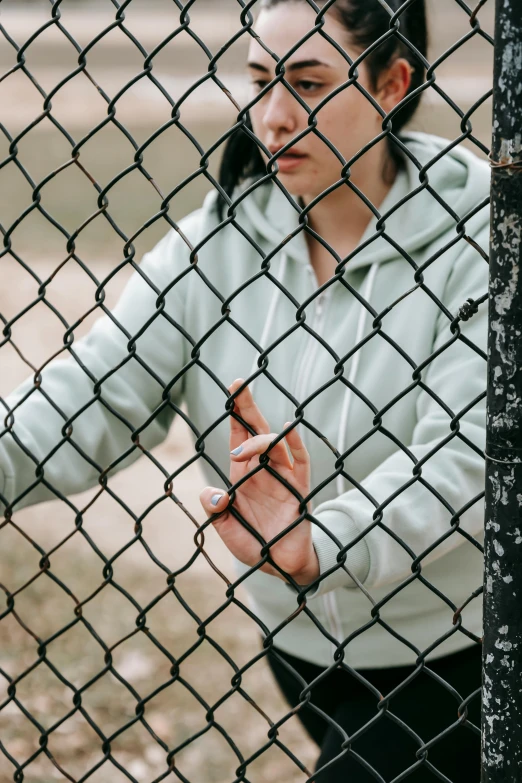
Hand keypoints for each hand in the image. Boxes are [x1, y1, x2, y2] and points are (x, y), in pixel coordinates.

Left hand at [199, 378, 319, 586]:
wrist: (280, 565)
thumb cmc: (253, 542)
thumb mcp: (225, 527)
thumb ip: (214, 509)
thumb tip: (213, 494)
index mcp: (243, 474)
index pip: (238, 437)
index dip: (234, 416)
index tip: (230, 391)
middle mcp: (262, 469)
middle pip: (256, 430)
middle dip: (247, 407)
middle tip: (238, 384)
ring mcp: (283, 477)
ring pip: (275, 445)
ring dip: (258, 441)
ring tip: (239, 450)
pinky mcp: (299, 489)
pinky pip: (301, 462)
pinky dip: (295, 445)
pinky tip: (288, 429)